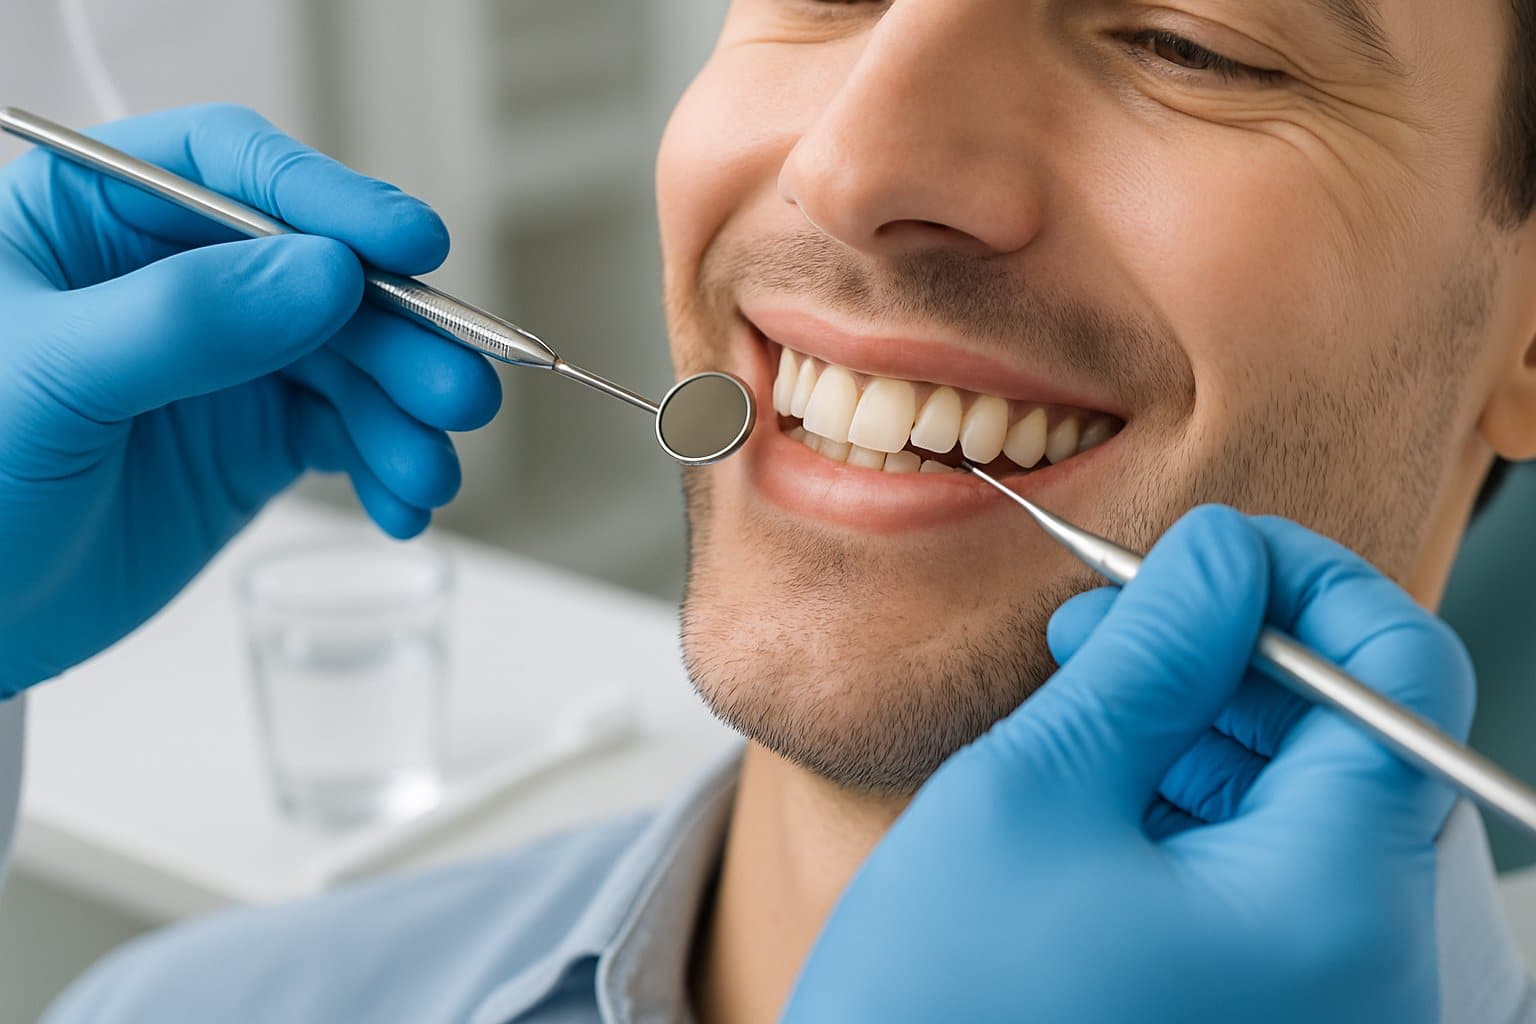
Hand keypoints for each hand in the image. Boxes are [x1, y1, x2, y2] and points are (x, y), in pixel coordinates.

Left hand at [0, 105, 501, 696]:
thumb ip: (183, 321)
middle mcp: (175, 276)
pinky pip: (349, 432)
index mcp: (97, 218)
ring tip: (428, 473)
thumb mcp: (47, 382)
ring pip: (354, 358)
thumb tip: (327, 274)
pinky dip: (388, 465)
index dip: (331, 201)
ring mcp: (225, 360)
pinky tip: (401, 503)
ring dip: (406, 413)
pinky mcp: (256, 437)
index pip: (233, 174)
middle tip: (457, 390)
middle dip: (401, 335)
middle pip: (323, 273)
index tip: (413, 244)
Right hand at [784, 507, 1472, 1023]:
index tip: (1208, 549)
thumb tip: (1222, 550)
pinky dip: (1186, 795)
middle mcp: (1360, 961)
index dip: (1307, 581)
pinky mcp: (1255, 1006)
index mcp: (1334, 902)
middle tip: (1116, 612)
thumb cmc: (941, 1004)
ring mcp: (1311, 994)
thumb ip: (1151, 655)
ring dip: (1202, 714)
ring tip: (1087, 680)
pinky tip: (1096, 767)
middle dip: (1234, 645)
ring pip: (1296, 796)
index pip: (1402, 673)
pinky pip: (1256, 865)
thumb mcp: (1036, 793)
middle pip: (1350, 733)